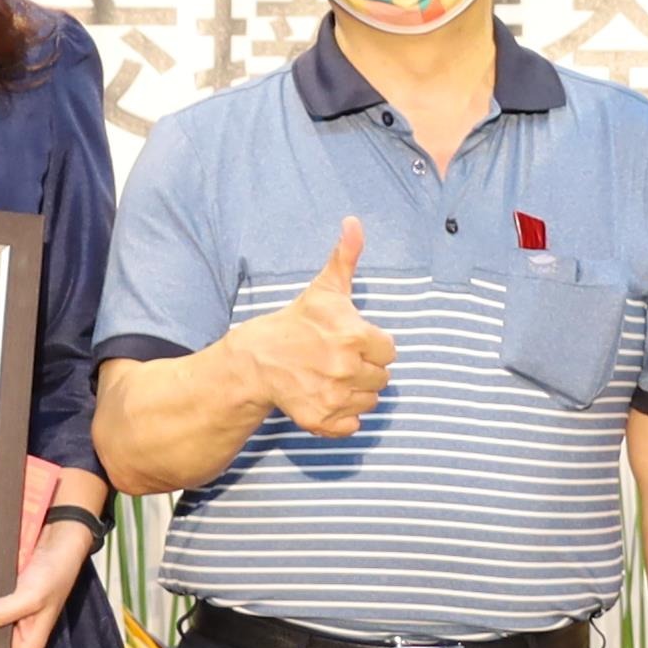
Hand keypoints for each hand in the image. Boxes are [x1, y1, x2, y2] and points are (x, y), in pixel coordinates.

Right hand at [240, 216, 398, 435]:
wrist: (258, 359)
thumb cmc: (297, 322)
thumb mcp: (324, 289)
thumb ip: (346, 256)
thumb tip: (354, 222)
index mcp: (354, 336)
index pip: (389, 351)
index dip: (372, 345)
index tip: (351, 340)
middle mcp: (346, 368)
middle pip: (382, 378)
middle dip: (364, 368)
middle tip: (337, 358)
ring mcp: (333, 396)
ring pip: (369, 401)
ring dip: (356, 391)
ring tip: (331, 376)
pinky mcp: (321, 419)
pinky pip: (352, 425)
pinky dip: (343, 417)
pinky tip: (326, 396)